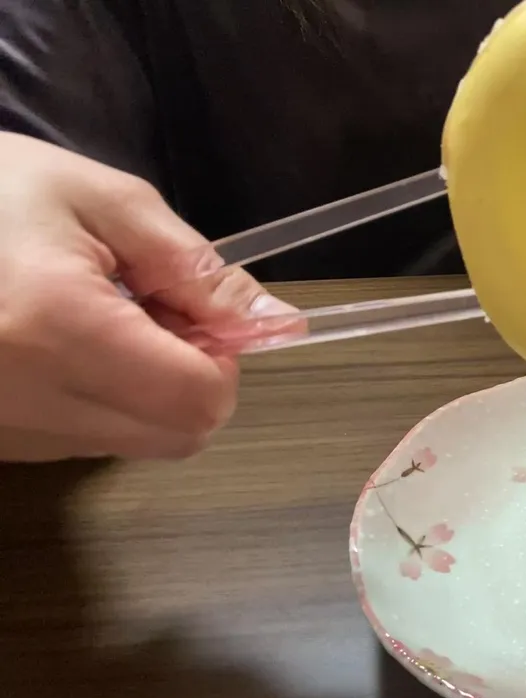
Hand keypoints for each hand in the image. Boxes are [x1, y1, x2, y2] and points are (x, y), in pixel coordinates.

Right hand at [0, 132, 294, 460]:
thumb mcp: (103, 202)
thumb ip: (196, 268)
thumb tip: (275, 323)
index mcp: (58, 327)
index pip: (198, 399)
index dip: (223, 358)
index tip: (198, 312)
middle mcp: (25, 397)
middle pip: (177, 436)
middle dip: (192, 379)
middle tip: (154, 313)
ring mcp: (3, 429)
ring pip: (134, 444)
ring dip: (145, 393)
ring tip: (98, 321)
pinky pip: (79, 442)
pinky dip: (96, 402)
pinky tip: (61, 347)